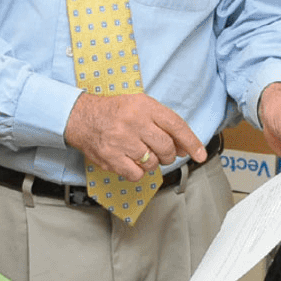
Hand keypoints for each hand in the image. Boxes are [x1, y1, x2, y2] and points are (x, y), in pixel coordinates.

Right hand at [64, 92, 204, 179]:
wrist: (80, 117)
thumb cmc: (112, 112)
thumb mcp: (139, 106)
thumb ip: (163, 124)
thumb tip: (184, 148)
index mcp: (144, 106)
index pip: (176, 126)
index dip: (192, 142)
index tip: (200, 154)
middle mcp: (134, 122)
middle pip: (166, 147)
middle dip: (168, 155)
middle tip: (161, 153)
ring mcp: (122, 140)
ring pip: (152, 163)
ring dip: (150, 163)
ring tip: (139, 153)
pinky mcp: (111, 157)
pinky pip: (136, 174)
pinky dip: (137, 172)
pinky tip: (129, 161)